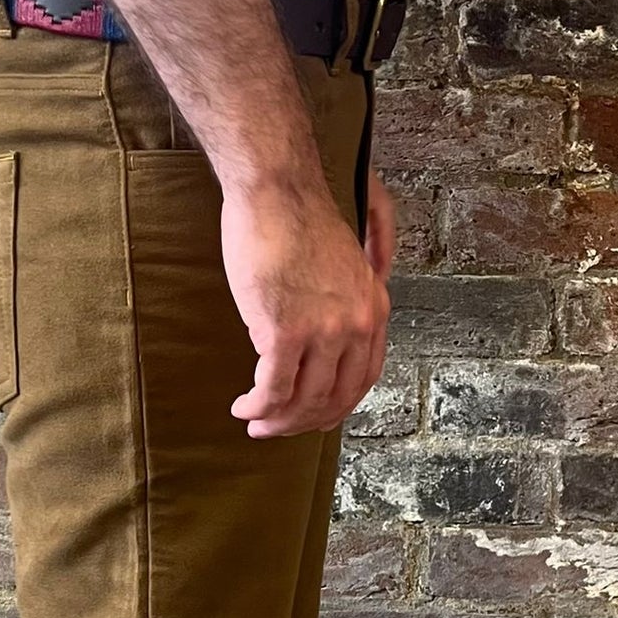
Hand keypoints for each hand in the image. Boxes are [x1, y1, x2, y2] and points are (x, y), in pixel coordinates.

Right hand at [223, 174, 391, 438]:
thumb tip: (335, 327)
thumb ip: (350, 295)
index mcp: (376, 306)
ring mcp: (324, 330)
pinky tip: (242, 408)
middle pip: (335, 397)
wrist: (275, 187)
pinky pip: (272, 390)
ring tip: (253, 422)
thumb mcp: (347, 258)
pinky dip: (256, 407)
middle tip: (275, 429)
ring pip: (303, 400)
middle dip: (302, 423)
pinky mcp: (285, 332)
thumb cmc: (297, 215)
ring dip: (276, 421)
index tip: (312, 416)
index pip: (363, 378)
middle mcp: (357, 324)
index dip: (336, 406)